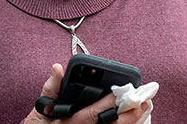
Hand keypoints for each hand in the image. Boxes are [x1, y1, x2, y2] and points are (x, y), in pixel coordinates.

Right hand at [24, 64, 148, 123]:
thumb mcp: (40, 108)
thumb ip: (50, 88)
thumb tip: (57, 68)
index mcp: (69, 122)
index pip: (93, 113)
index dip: (110, 104)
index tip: (124, 92)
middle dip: (128, 116)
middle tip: (144, 103)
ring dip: (131, 122)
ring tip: (145, 108)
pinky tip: (136, 119)